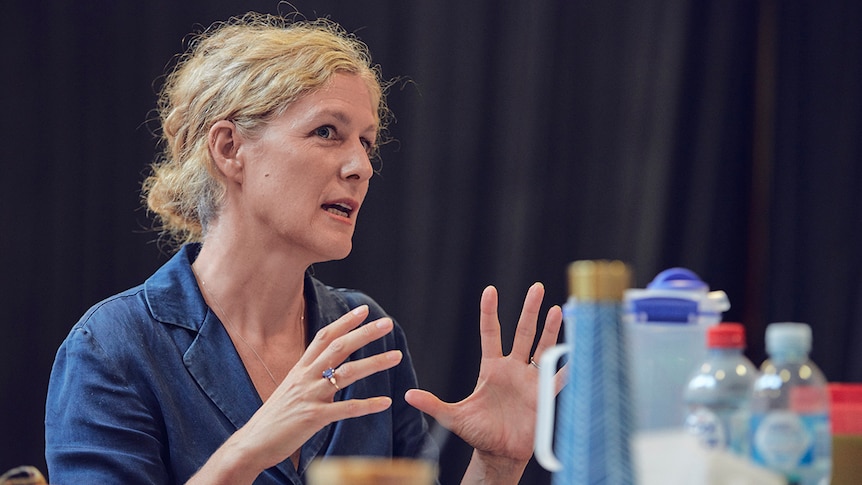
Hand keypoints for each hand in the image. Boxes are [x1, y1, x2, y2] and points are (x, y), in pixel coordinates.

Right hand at [189, 305, 400, 483]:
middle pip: (339, 348)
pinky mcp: (313, 418)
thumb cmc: (274, 418)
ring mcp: (309, 396)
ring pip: (347, 373)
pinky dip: (367, 405)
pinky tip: (385, 402)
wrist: (252, 443)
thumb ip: (310, 376)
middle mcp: (305, 377)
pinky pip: (346, 409)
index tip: (364, 310)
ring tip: (396, 356)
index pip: (324, 337)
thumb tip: (329, 366)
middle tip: (387, 323)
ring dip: (374, 363)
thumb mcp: (290, 388)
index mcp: (300, 369)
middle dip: (364, 334)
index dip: (344, 322)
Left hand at [405, 283, 563, 475]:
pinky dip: (569, 365)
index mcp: (492, 368)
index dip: (490, 312)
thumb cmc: (479, 433)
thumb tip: (408, 395)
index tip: (490, 290)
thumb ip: (434, 405)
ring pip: (544, 348)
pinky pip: (560, 377)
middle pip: (523, 333)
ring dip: (551, 329)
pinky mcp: (545, 396)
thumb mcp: (454, 417)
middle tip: (537, 287)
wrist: (501, 454)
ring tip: (558, 308)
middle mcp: (514, 369)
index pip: (491, 333)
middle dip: (529, 310)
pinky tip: (580, 349)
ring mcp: (531, 380)